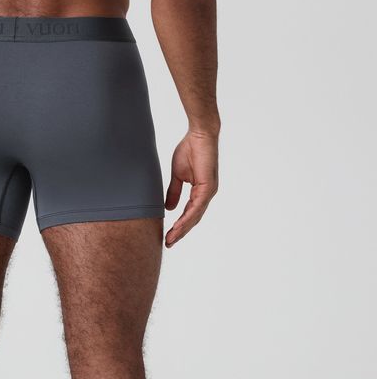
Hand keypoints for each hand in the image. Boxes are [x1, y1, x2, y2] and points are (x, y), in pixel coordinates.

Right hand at [164, 131, 218, 247]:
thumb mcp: (178, 176)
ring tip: (171, 239)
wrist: (199, 135)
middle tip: (168, 243)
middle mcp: (206, 195)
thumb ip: (174, 192)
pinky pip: (197, 207)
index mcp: (200, 192)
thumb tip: (170, 208)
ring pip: (195, 216)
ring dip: (182, 229)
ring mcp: (209, 191)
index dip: (179, 226)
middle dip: (180, 232)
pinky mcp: (208, 187)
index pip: (189, 214)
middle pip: (193, 220)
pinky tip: (179, 225)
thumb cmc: (190, 150)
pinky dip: (187, 217)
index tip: (168, 236)